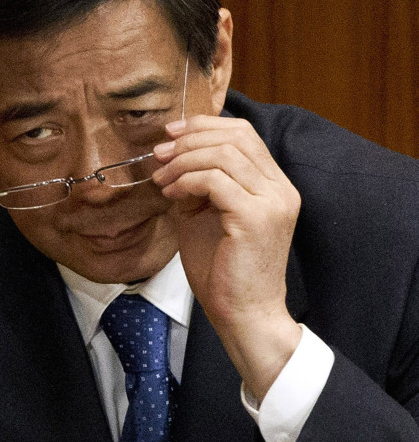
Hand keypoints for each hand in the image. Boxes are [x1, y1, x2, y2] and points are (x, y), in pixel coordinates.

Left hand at [153, 115, 301, 400]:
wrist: (244, 316)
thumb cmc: (225, 273)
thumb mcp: (207, 218)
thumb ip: (198, 186)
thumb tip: (171, 160)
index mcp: (275, 186)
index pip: (245, 134)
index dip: (205, 126)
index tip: (172, 133)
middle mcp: (281, 189)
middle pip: (236, 136)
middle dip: (191, 138)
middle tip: (159, 154)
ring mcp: (272, 202)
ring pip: (224, 154)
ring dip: (184, 161)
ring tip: (161, 179)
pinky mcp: (255, 218)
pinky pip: (214, 180)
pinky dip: (186, 181)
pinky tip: (171, 195)